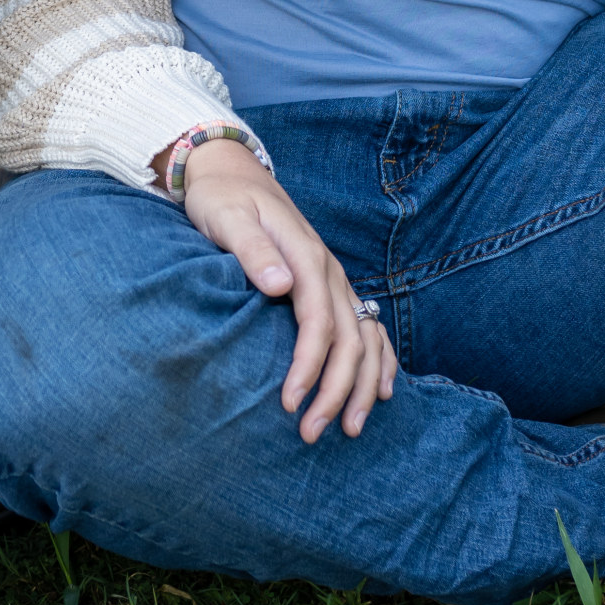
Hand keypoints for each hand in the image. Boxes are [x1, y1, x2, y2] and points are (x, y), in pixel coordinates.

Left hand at [177, 139, 396, 442]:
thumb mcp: (228, 217)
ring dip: (363, 385)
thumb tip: (280, 285)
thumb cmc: (223, 199)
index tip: (289, 404)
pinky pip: (370, 328)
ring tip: (351, 428)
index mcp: (307, 257)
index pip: (318, 324)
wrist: (232, 172)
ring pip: (368, 339)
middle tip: (311, 432)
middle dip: (337, 391)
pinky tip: (381, 390)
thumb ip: (253, 250)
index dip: (309, 367)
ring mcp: (336, 280)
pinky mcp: (332, 286)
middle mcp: (330, 271)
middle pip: (350, 340)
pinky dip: (380, 361)